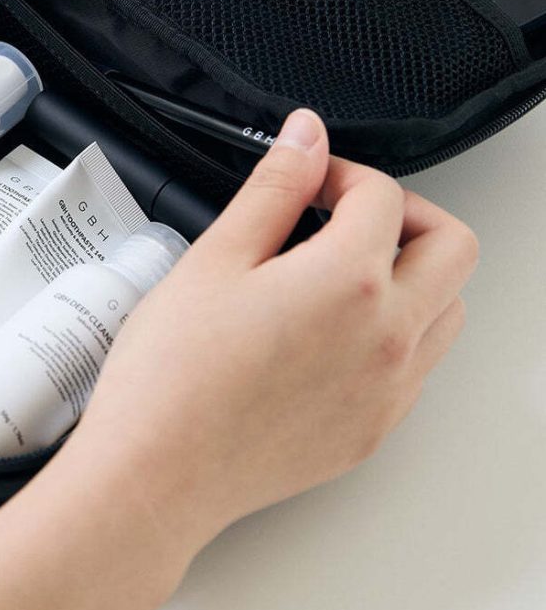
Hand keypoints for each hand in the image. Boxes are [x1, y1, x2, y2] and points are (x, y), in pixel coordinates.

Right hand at [68, 108, 477, 554]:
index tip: (309, 181)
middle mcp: (387, 337)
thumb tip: (306, 136)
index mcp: (349, 282)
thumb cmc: (174, 372)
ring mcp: (389, 390)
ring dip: (413, 276)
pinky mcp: (374, 429)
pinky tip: (332, 333)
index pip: (384, 196)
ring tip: (343, 274)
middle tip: (350, 217)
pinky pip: (418, 366)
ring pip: (447, 310)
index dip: (342, 173)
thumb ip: (276, 187)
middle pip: (452, 248)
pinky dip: (396, 333)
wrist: (158, 473)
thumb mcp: (218, 257)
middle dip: (408, 215)